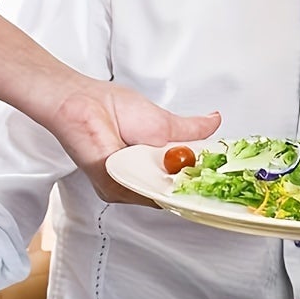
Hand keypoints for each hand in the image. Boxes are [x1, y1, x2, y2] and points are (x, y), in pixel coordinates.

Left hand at [49, 79, 220, 204]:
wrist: (80, 103)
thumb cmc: (111, 106)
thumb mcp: (163, 120)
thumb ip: (191, 129)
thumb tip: (215, 122)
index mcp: (152, 162)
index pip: (182, 181)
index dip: (200, 180)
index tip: (219, 178)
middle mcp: (140, 177)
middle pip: (174, 193)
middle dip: (189, 183)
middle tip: (201, 170)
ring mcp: (127, 184)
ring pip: (158, 195)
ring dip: (169, 178)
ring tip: (167, 157)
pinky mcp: (112, 187)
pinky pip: (138, 193)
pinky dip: (148, 180)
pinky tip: (150, 163)